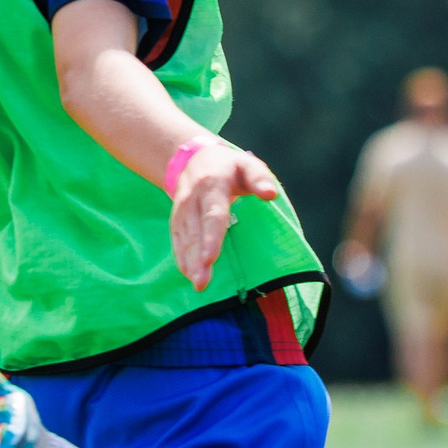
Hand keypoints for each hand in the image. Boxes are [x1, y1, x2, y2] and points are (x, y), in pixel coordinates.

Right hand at [168, 141, 280, 291]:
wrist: (195, 161)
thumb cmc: (230, 168)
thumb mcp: (247, 165)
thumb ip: (259, 178)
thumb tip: (270, 194)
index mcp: (212, 185)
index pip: (212, 215)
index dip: (211, 238)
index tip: (210, 259)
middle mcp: (192, 199)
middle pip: (196, 232)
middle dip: (198, 258)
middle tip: (202, 283)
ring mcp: (181, 211)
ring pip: (185, 239)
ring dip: (190, 263)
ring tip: (199, 286)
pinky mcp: (177, 220)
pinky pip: (178, 241)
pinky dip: (182, 259)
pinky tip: (190, 276)